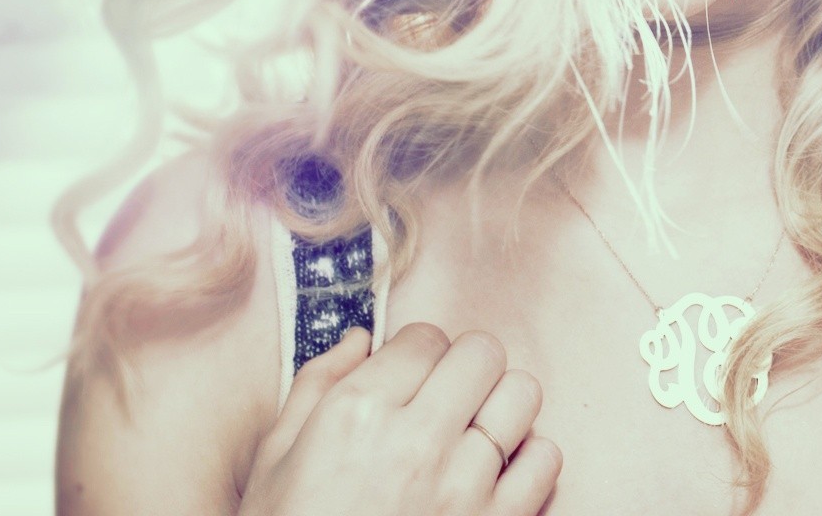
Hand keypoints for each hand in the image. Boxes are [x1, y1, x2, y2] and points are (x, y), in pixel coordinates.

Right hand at [238, 322, 560, 515]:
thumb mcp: (274, 462)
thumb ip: (316, 385)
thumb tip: (361, 336)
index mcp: (357, 415)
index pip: (425, 336)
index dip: (418, 351)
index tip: (409, 376)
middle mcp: (417, 441)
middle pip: (483, 352)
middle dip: (464, 367)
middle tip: (445, 398)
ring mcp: (464, 485)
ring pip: (523, 395)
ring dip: (500, 407)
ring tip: (473, 432)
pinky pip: (547, 458)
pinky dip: (528, 459)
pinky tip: (494, 474)